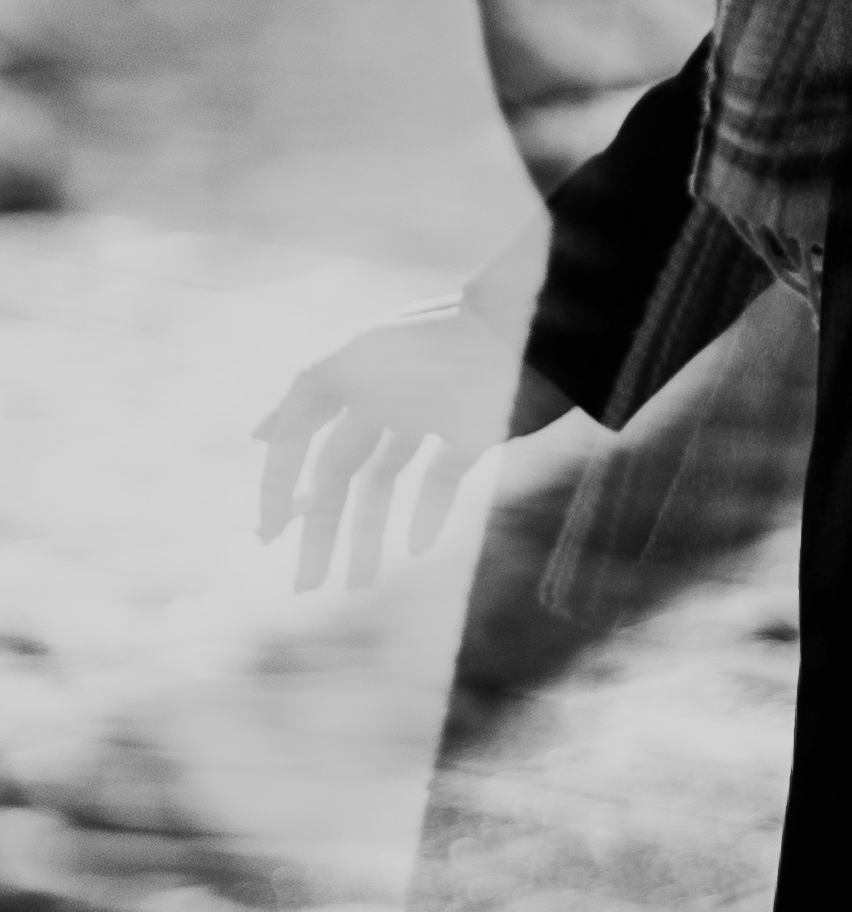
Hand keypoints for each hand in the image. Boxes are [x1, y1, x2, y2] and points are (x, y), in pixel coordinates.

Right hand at [252, 302, 520, 593]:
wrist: (533, 326)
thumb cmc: (446, 338)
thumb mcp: (366, 359)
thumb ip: (308, 395)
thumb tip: (258, 436)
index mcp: (351, 373)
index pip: (298, 435)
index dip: (279, 483)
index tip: (269, 534)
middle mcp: (384, 395)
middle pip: (338, 472)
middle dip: (321, 528)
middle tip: (308, 586)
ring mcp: (428, 413)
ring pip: (384, 483)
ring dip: (369, 533)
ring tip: (357, 584)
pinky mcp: (472, 430)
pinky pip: (440, 478)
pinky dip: (427, 511)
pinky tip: (412, 545)